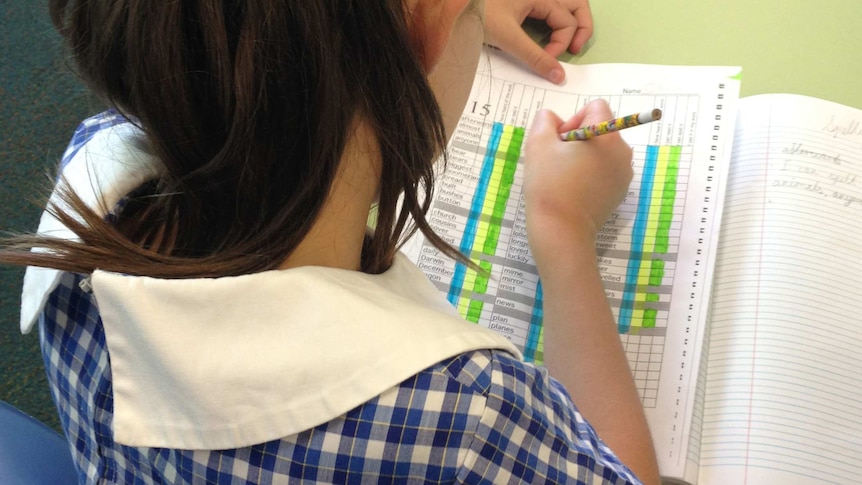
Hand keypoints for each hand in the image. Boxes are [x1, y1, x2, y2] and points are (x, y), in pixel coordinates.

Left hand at [484, 0, 592, 83]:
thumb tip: (559, 76)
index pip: (567, 20)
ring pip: (563, 5)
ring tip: (567, 43)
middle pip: (575, 5)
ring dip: (569, 22)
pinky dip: (554, 22)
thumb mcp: (507, 37)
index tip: (548, 60)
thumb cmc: (479, 13)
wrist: (452, 4)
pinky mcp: (523, 1)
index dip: (562, 43)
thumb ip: (534, 56)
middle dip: (580, 27)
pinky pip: (548, 9)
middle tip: (575, 50)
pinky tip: (548, 36)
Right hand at [523, 100, 631, 265]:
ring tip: (563, 177)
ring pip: (602, 150)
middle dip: (577, 139)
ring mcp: (624, 174)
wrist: (561, 231)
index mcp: (607, 137)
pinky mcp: (620, 192)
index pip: (596, 108)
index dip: (573, 119)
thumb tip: (554, 120)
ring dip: (583, 156)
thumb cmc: (549, 185)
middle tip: (557, 161)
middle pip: (600, 129)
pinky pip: (605, 170)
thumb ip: (545, 121)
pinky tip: (573, 190)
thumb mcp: (538, 144)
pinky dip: (589, 173)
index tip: (559, 142)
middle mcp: (623, 152)